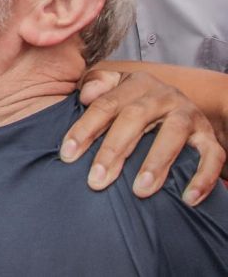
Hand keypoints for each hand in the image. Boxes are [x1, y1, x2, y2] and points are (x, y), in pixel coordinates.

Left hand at [63, 69, 224, 204]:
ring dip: (155, 163)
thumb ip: (97, 85)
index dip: (84, 129)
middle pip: (133, 119)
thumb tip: (85, 95)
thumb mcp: (116, 88)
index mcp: (135, 83)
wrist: (179, 106)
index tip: (68, 155)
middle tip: (96, 180)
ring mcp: (188, 114)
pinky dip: (202, 177)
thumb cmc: (136, 103)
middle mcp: (162, 95)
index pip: (104, 105)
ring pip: (172, 135)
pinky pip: (212, 156)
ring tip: (139, 190)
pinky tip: (188, 198)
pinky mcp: (210, 136)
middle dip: (113, 151)